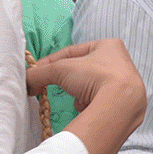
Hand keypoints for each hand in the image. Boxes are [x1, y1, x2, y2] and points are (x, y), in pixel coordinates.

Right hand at [27, 38, 145, 119]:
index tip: (37, 71)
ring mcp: (126, 84)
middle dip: (70, 81)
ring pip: (90, 87)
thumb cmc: (96, 77)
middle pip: (82, 71)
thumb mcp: (61, 69)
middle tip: (62, 86)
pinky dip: (90, 105)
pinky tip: (92, 107)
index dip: (52, 61)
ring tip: (83, 98)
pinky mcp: (125, 103)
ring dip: (81, 94)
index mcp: (110, 46)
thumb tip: (26, 81)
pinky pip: (99, 102)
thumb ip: (40, 73)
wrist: (120, 105)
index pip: (73, 51)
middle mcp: (122, 62)